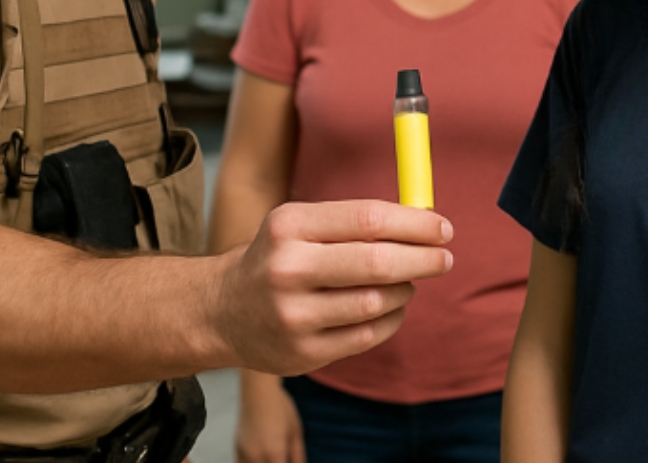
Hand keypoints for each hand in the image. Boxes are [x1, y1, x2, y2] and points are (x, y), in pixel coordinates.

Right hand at [214, 200, 452, 375]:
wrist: (223, 312)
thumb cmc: (278, 259)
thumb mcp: (299, 226)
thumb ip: (355, 222)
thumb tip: (426, 223)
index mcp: (288, 227)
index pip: (367, 220)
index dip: (415, 225)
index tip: (443, 229)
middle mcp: (287, 269)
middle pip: (377, 262)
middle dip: (423, 259)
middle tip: (444, 259)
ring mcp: (294, 315)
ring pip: (377, 302)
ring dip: (405, 290)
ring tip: (407, 283)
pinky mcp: (303, 352)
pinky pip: (369, 335)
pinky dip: (391, 319)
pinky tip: (390, 308)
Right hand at [235, 372, 304, 462]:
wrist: (258, 390)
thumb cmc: (281, 408)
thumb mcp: (295, 433)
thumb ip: (298, 457)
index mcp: (273, 453)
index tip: (290, 461)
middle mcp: (256, 456)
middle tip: (282, 457)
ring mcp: (243, 452)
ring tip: (272, 457)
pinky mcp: (237, 448)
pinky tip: (259, 459)